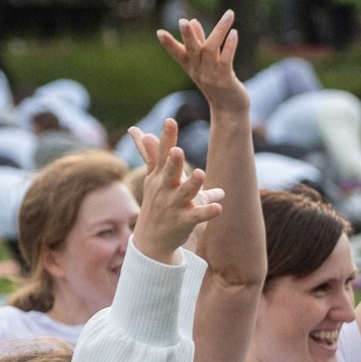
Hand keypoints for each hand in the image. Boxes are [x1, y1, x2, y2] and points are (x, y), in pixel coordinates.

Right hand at [129, 118, 223, 263]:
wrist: (151, 241)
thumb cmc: (157, 204)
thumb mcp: (153, 179)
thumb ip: (152, 155)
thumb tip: (142, 132)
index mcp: (159, 177)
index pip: (162, 155)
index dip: (167, 138)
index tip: (170, 120)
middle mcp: (164, 190)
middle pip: (169, 173)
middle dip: (173, 162)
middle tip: (178, 150)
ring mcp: (173, 206)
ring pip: (184, 193)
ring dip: (192, 184)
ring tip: (200, 173)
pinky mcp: (183, 222)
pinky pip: (197, 216)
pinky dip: (207, 212)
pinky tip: (219, 206)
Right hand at [155, 10, 250, 111]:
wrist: (229, 109)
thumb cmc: (218, 84)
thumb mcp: (206, 63)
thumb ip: (200, 42)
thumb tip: (193, 20)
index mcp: (191, 67)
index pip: (177, 54)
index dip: (168, 44)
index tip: (159, 32)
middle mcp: (199, 71)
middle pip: (192, 50)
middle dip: (187, 36)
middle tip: (183, 21)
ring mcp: (212, 76)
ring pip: (211, 51)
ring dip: (219, 31)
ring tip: (228, 15)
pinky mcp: (226, 80)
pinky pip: (227, 61)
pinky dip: (230, 46)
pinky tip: (234, 33)